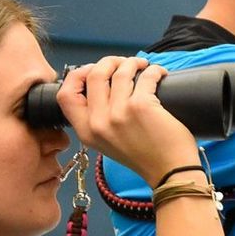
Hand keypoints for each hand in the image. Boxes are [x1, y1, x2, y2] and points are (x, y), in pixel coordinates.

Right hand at [55, 56, 199, 183]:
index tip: (93, 69)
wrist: (169, 173)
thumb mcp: (107, 142)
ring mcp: (118, 114)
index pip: (65, 95)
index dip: (76, 76)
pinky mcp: (141, 107)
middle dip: (110, 61)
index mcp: (86, 132)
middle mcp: (98, 123)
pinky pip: (145, 77)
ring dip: (133, 63)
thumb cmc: (144, 157)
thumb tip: (104, 84)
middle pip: (93, 74)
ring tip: (143, 66)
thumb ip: (98, 120)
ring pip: (119, 71)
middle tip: (124, 64)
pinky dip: (155, 70)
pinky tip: (160, 74)